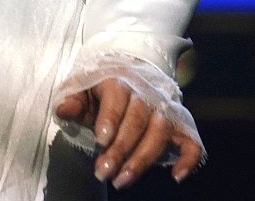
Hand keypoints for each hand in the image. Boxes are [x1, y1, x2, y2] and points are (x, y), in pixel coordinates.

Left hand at [55, 80, 201, 187]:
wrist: (129, 73)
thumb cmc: (100, 88)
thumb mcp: (80, 88)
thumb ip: (72, 100)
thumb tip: (63, 109)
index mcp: (119, 80)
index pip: (117, 98)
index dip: (110, 119)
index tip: (101, 140)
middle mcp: (146, 93)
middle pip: (138, 120)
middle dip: (121, 149)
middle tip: (103, 173)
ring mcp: (166, 108)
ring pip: (161, 132)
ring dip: (143, 159)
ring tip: (122, 180)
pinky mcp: (180, 125)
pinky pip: (191, 141)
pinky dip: (188, 158)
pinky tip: (177, 176)